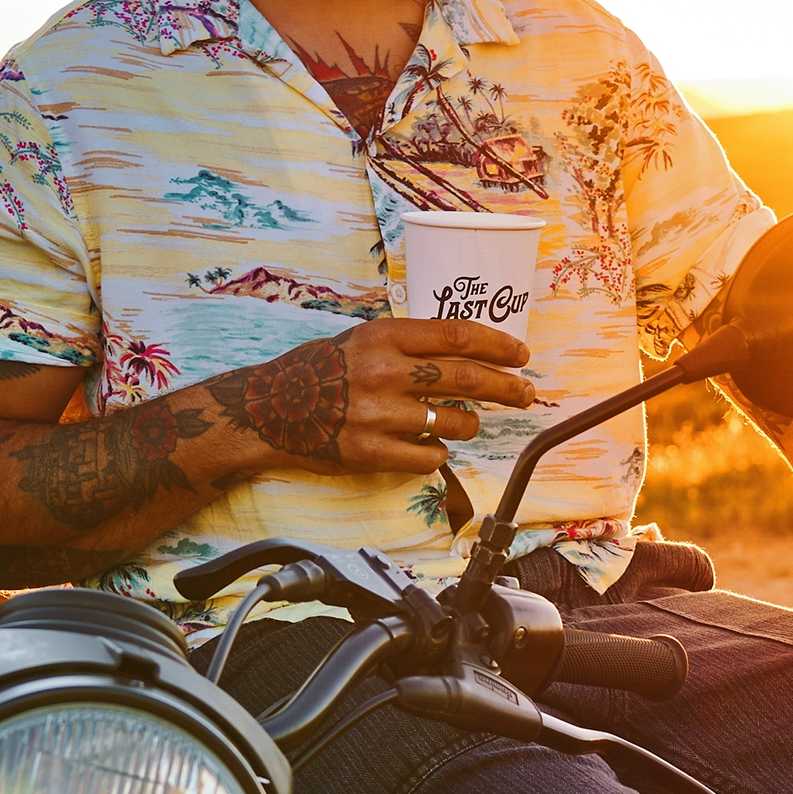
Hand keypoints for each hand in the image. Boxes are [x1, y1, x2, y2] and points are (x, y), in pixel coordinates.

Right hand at [205, 317, 533, 475]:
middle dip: (506, 388)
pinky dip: (437, 454)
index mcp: (383, 337)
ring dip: (469, 425)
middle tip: (526, 394)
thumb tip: (467, 352)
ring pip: (454, 423)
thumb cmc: (317, 372)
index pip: (458, 335)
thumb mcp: (361, 340)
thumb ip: (408, 344)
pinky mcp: (368, 453)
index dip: (498, 346)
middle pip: (467, 378)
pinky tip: (429, 447)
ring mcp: (376, 415)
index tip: (520, 355)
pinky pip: (428, 458)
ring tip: (465, 424)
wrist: (266, 411)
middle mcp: (382, 372)